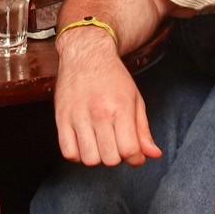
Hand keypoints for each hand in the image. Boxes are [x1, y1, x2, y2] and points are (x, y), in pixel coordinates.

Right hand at [53, 27, 159, 166]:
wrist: (86, 54)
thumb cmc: (113, 77)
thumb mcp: (135, 99)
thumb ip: (143, 130)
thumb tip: (154, 154)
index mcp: (120, 108)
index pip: (130, 150)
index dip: (135, 158)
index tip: (134, 154)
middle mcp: (99, 113)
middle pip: (110, 159)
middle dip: (117, 157)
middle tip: (116, 144)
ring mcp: (78, 116)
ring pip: (89, 159)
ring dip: (97, 157)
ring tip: (99, 143)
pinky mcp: (61, 118)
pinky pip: (68, 152)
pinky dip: (77, 154)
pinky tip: (84, 143)